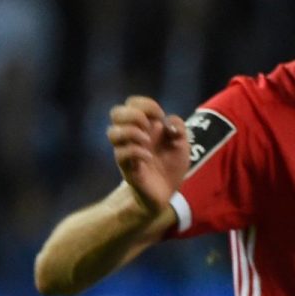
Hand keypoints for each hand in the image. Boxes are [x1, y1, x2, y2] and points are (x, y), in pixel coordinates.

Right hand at [106, 96, 189, 214]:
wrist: (166, 193)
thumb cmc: (170, 166)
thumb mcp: (182, 144)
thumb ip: (179, 127)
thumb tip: (167, 122)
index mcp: (144, 126)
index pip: (132, 103)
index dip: (146, 104)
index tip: (161, 117)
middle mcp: (131, 136)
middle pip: (116, 112)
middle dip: (133, 114)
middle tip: (149, 127)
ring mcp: (127, 152)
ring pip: (112, 133)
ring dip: (131, 132)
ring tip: (147, 142)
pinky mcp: (128, 169)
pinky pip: (122, 155)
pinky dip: (136, 152)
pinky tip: (149, 157)